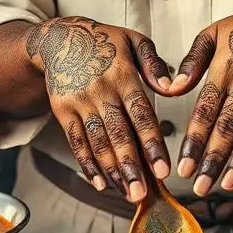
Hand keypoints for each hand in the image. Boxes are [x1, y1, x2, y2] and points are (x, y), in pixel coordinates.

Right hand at [25, 16, 171, 201]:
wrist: (60, 39)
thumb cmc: (105, 41)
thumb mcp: (134, 41)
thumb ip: (154, 64)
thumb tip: (173, 87)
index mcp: (124, 74)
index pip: (141, 114)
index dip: (152, 143)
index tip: (163, 170)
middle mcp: (101, 90)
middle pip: (118, 133)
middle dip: (131, 166)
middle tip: (143, 193)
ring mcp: (80, 102)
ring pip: (97, 142)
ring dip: (113, 171)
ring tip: (128, 194)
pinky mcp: (63, 111)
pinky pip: (75, 141)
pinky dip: (87, 164)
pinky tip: (99, 182)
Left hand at [169, 0, 232, 195]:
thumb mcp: (213, 34)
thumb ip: (191, 62)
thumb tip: (170, 88)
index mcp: (223, 70)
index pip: (204, 111)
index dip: (193, 141)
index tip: (181, 167)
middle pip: (227, 127)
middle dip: (212, 160)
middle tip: (199, 187)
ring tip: (227, 184)